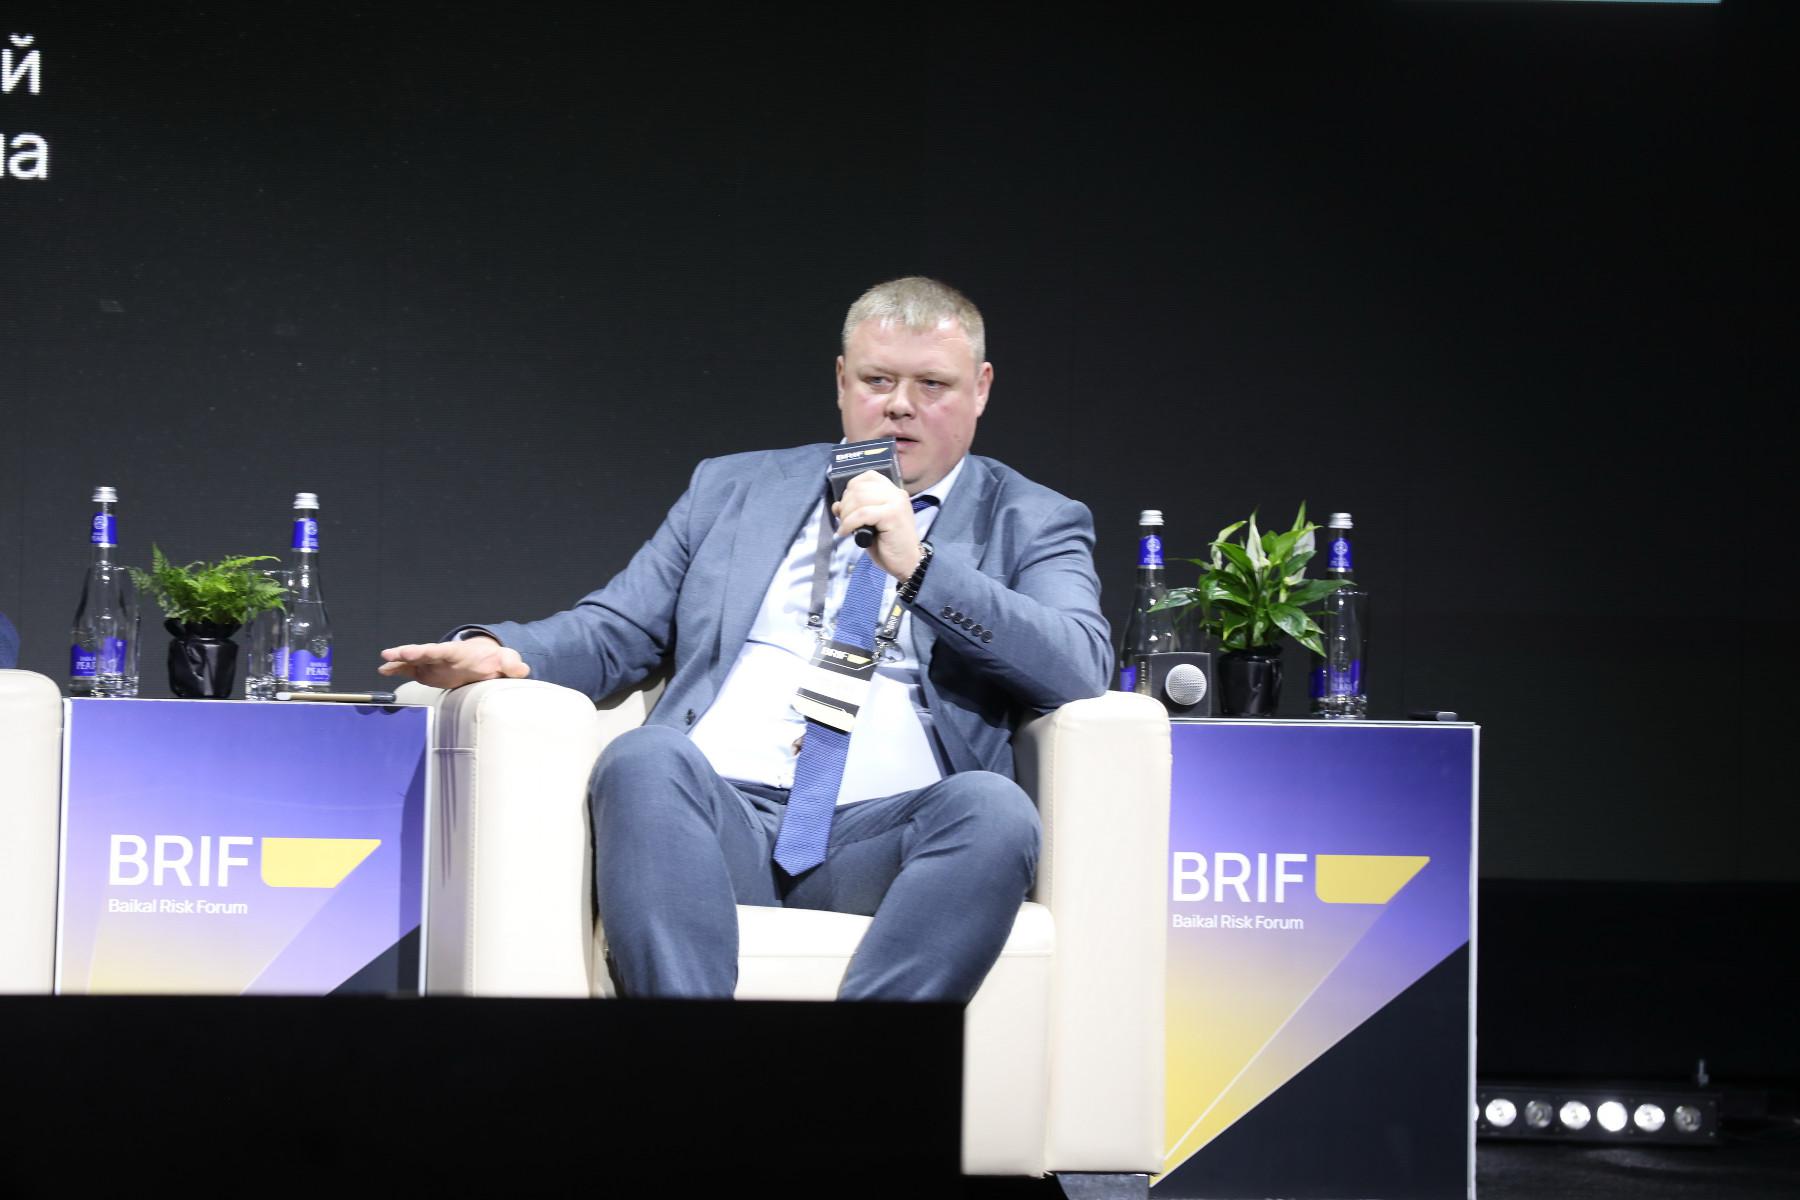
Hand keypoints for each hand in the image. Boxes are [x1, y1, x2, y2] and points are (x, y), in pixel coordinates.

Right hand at [377, 636, 529, 689]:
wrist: (489, 661)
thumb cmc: (496, 660)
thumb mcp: (507, 661)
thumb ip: (513, 664)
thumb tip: (523, 669)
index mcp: (459, 652)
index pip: (440, 650)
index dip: (426, 651)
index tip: (410, 652)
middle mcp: (443, 656)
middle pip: (423, 653)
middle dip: (407, 653)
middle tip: (389, 654)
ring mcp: (435, 664)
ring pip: (414, 661)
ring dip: (398, 662)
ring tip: (382, 665)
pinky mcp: (430, 672)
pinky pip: (412, 670)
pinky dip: (398, 670)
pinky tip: (384, 672)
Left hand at [832, 469, 922, 579]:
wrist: (908, 563)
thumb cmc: (889, 545)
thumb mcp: (869, 525)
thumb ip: (856, 511)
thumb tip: (837, 505)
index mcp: (893, 492)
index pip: (868, 477)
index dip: (851, 489)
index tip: (847, 507)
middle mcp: (896, 493)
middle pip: (859, 487)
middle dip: (845, 504)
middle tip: (844, 521)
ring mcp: (896, 502)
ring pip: (859, 498)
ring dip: (846, 514)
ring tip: (845, 528)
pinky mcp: (892, 515)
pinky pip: (862, 514)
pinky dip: (849, 524)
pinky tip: (846, 533)